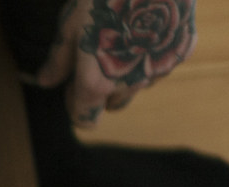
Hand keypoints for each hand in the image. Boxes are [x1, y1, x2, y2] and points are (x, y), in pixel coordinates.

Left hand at [34, 0, 194, 124]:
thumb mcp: (71, 26)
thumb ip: (59, 60)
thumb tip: (46, 82)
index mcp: (97, 84)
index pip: (86, 120)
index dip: (76, 105)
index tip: (73, 85)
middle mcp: (130, 84)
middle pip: (112, 104)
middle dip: (101, 90)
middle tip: (94, 57)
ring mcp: (160, 68)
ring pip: (137, 86)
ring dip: (127, 73)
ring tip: (121, 37)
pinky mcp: (182, 51)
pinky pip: (160, 65)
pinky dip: (150, 55)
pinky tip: (144, 28)